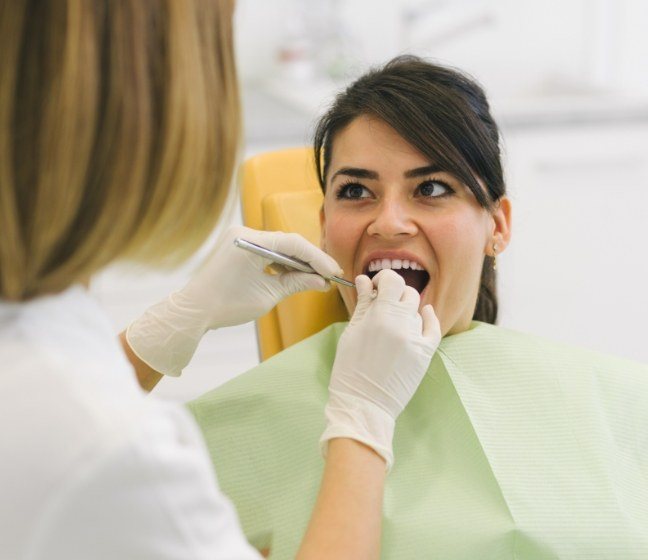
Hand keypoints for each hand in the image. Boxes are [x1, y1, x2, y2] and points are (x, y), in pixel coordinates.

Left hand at [126, 226, 341, 375]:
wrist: (194, 310)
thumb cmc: (227, 305)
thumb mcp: (267, 295)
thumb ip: (297, 283)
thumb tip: (322, 282)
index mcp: (249, 241)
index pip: (293, 244)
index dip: (317, 258)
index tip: (334, 272)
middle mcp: (243, 233)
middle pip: (287, 242)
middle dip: (309, 260)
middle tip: (330, 275)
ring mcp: (238, 237)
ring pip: (278, 246)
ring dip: (296, 262)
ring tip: (316, 278)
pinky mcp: (237, 245)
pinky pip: (266, 250)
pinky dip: (281, 262)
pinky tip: (296, 275)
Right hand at [320, 270, 440, 470]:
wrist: (363, 405)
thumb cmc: (349, 370)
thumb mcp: (351, 333)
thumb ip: (362, 304)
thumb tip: (364, 281)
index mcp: (380, 316)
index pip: (392, 280)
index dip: (383, 279)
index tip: (375, 286)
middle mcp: (401, 324)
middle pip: (406, 292)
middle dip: (393, 293)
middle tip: (381, 302)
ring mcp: (415, 339)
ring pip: (416, 310)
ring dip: (404, 309)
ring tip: (391, 321)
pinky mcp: (425, 354)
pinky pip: (433, 328)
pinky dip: (429, 317)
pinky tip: (424, 312)